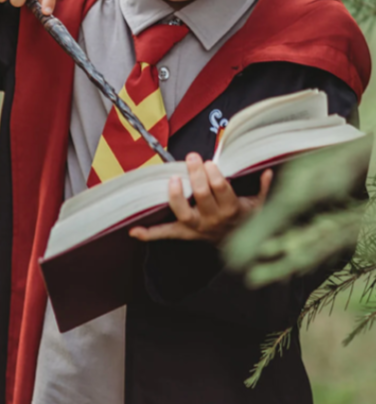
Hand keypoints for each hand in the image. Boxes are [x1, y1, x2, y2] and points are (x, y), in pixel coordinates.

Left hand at [129, 152, 272, 243]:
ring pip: (184, 213)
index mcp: (231, 210)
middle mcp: (213, 219)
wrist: (237, 245)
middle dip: (197, 175)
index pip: (221, 190)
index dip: (214, 176)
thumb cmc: (246, 219)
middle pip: (202, 196)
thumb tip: (268, 172)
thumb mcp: (260, 206)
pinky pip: (166, 234)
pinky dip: (150, 234)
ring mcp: (197, 227)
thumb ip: (265, 189)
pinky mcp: (184, 233)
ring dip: (176, 196)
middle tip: (193, 158)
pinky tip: (134, 231)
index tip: (210, 162)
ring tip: (173, 179)